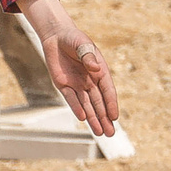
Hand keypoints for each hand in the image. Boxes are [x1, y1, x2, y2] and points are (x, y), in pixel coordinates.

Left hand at [23, 0, 119, 133]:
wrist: (56, 36)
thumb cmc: (74, 38)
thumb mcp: (83, 44)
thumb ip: (88, 55)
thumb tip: (95, 68)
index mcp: (100, 71)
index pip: (107, 90)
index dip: (111, 104)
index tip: (114, 117)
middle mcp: (90, 81)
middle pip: (99, 103)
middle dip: (105, 118)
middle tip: (111, 133)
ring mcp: (77, 84)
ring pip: (87, 105)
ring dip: (93, 119)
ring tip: (101, 133)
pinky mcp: (64, 86)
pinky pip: (71, 99)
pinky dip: (77, 108)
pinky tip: (83, 119)